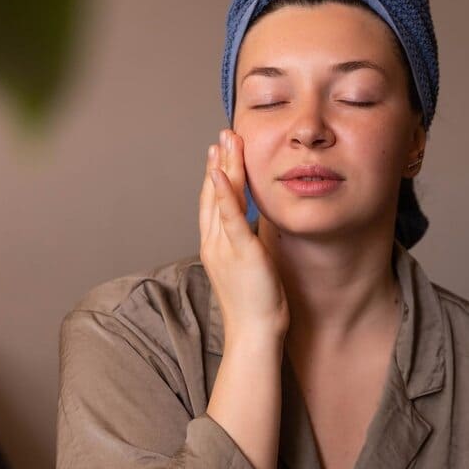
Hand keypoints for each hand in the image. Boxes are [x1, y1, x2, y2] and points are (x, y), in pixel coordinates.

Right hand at [198, 129, 288, 338]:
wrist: (253, 334)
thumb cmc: (256, 306)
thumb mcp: (250, 269)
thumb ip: (247, 246)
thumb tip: (253, 232)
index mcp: (216, 246)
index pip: (213, 203)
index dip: (215, 175)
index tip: (219, 151)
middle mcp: (214, 243)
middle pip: (213, 194)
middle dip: (218, 162)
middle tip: (223, 134)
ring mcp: (224, 247)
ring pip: (219, 199)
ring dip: (222, 167)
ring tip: (225, 141)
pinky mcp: (240, 253)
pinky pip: (229, 218)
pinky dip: (224, 193)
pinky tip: (221, 171)